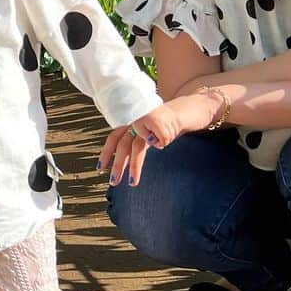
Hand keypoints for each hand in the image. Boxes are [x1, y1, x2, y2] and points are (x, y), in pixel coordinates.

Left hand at [99, 92, 222, 186]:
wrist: (190, 107)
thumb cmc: (171, 125)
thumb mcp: (152, 135)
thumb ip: (138, 143)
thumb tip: (123, 163)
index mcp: (133, 123)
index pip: (115, 136)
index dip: (107, 152)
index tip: (100, 168)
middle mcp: (138, 120)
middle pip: (123, 143)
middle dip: (117, 164)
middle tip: (113, 182)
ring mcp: (149, 118)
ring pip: (138, 145)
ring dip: (134, 165)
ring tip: (133, 183)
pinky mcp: (161, 118)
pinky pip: (159, 139)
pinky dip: (161, 143)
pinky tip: (163, 143)